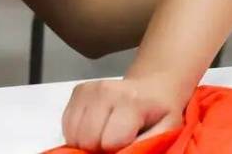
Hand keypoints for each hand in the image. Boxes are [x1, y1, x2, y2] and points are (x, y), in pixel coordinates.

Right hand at [61, 75, 184, 150]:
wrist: (152, 85)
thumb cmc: (159, 112)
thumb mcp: (164, 130)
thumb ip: (146, 146)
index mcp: (130, 101)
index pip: (108, 142)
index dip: (117, 150)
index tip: (128, 144)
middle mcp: (105, 90)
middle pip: (87, 140)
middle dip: (99, 149)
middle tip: (117, 142)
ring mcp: (88, 89)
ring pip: (73, 134)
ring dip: (87, 142)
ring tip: (107, 134)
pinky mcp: (78, 91)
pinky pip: (66, 126)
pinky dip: (78, 133)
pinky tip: (97, 127)